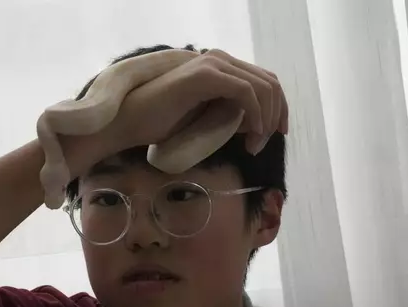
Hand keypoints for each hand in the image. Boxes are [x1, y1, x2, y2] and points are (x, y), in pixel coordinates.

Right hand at [109, 49, 288, 154]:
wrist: (130, 121)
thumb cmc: (161, 124)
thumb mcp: (206, 119)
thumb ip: (230, 115)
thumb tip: (255, 124)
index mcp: (220, 67)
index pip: (263, 80)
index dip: (277, 107)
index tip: (275, 133)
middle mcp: (220, 59)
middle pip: (269, 82)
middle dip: (276, 114)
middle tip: (265, 143)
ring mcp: (214, 64)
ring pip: (263, 87)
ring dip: (266, 119)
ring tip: (254, 145)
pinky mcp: (206, 75)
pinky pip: (246, 93)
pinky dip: (256, 115)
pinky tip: (250, 134)